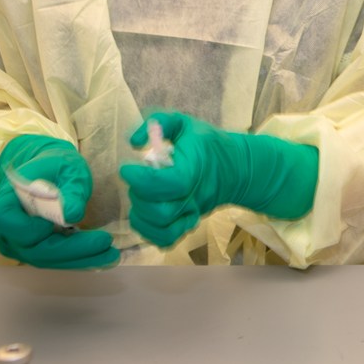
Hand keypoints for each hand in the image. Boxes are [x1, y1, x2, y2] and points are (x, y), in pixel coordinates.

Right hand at [0, 135, 119, 268]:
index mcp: (5, 203)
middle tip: (106, 245)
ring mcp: (17, 242)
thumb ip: (69, 189)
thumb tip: (73, 215)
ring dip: (79, 259)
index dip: (37, 230)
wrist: (48, 169)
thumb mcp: (68, 167)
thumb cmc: (55, 164)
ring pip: (46, 259)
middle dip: (73, 251)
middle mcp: (5, 229)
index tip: (66, 223)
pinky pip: (52, 258)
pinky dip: (76, 258)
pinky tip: (100, 256)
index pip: (15, 227)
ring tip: (110, 255)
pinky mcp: (31, 248)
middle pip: (35, 250)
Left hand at [119, 112, 318, 248]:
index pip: (170, 184)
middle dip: (139, 195)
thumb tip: (134, 142)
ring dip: (141, 214)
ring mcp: (193, 214)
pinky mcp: (189, 224)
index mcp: (195, 169)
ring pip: (162, 228)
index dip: (142, 179)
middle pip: (162, 211)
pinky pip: (166, 240)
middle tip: (137, 179)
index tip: (127, 167)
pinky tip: (144, 214)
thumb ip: (160, 123)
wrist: (236, 168)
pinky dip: (149, 232)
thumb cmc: (207, 144)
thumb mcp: (185, 124)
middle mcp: (196, 197)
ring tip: (140, 195)